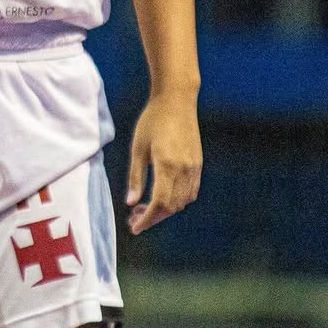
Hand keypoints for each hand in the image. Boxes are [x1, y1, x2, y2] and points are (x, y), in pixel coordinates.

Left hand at [125, 96, 202, 234]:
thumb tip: (130, 202)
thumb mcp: (138, 147)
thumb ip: (135, 176)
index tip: (134, 227)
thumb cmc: (152, 120)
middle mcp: (184, 170)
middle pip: (172, 206)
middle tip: (134, 218)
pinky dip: (177, 200)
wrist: (177, 100)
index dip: (147, 219)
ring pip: (182, 201)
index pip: (159, 203)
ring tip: (145, 208)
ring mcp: (194, 167)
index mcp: (167, 165)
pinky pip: (190, 191)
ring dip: (165, 210)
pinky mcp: (198, 164)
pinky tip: (162, 196)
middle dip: (153, 217)